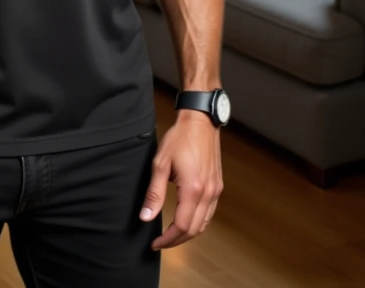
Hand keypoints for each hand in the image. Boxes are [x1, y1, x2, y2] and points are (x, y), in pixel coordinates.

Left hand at [139, 110, 222, 249]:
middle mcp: (208, 193)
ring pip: (204, 224)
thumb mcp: (160, 164)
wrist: (200, 121)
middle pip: (195, 230)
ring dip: (188, 233)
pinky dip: (198, 222)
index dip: (168, 239)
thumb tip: (146, 217)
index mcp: (193, 189)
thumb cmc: (179, 138)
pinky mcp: (218, 186)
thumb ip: (154, 193)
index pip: (182, 226)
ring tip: (171, 234)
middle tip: (161, 242)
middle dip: (177, 240)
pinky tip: (185, 218)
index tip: (155, 243)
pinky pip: (209, 213)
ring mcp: (215, 190)